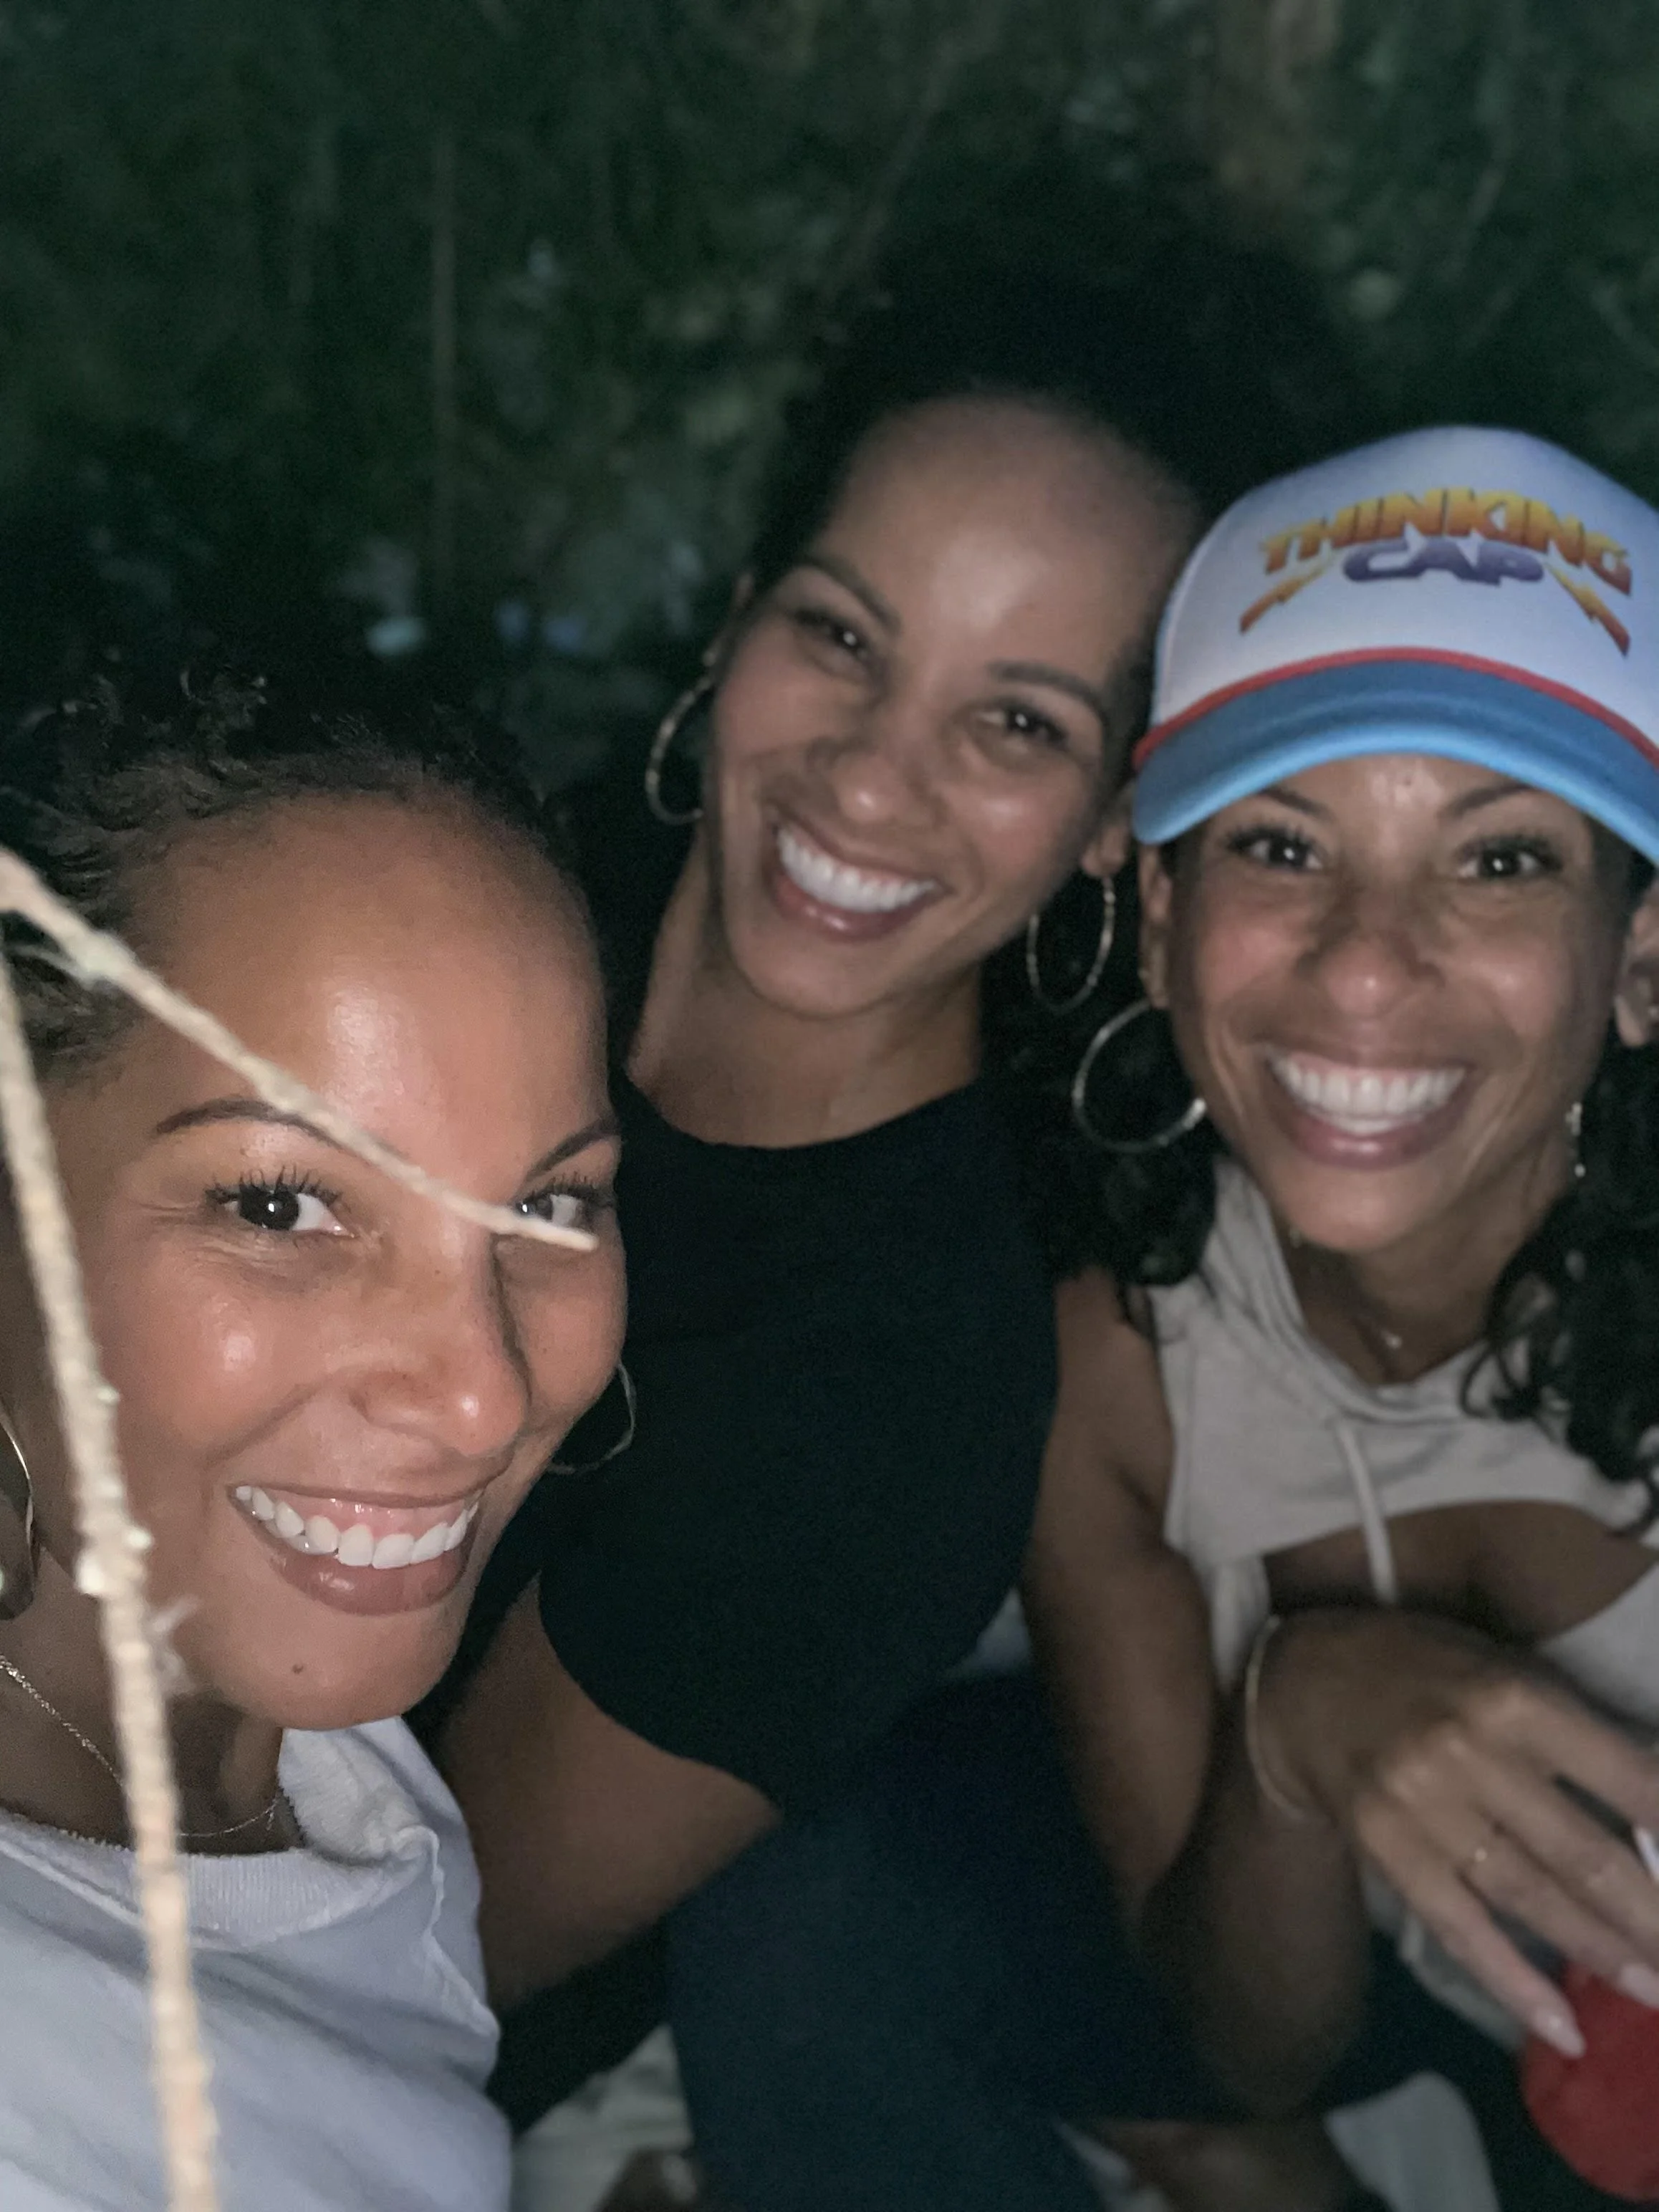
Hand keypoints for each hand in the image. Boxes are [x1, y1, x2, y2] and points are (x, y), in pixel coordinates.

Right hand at [1255, 1608, 1658, 2057]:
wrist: (1299, 1682)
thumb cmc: (1424, 1670)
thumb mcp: (1505, 1671)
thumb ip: (1573, 1733)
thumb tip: (1655, 1810)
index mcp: (1513, 1697)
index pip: (1623, 1776)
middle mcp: (1470, 1753)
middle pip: (1582, 1853)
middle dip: (1650, 1915)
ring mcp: (1424, 1807)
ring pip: (1530, 1896)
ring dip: (1603, 1953)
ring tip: (1656, 1992)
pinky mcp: (1388, 1849)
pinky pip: (1461, 1928)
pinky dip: (1514, 1984)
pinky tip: (1564, 2029)